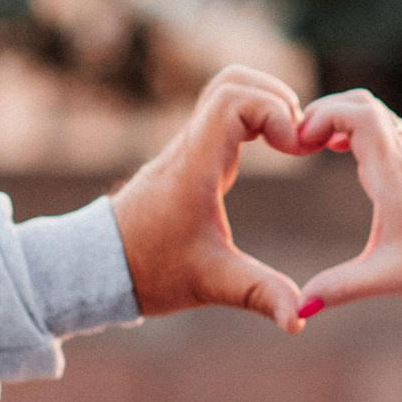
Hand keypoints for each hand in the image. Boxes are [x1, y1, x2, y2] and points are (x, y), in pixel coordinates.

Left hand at [110, 66, 315, 330]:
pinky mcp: (192, 154)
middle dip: (277, 99)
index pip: (234, 100)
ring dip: (266, 104)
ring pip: (227, 90)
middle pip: (233, 81)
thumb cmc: (150, 270)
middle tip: (299, 141)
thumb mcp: (212, 284)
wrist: (101, 264)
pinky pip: (225, 112)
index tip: (295, 149)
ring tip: (291, 143)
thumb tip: (300, 319)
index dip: (274, 111)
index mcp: (196, 166)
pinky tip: (274, 149)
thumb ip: (260, 295)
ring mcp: (189, 145)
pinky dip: (255, 117)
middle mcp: (191, 146)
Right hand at [293, 89, 401, 315]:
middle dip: (326, 110)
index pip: (361, 114)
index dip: (325, 116)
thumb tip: (300, 307)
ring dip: (341, 118)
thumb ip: (340, 288)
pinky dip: (355, 129)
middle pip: (364, 102)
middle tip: (299, 140)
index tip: (300, 143)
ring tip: (313, 144)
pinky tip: (340, 153)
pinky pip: (384, 129)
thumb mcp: (387, 279)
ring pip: (375, 112)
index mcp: (394, 176)